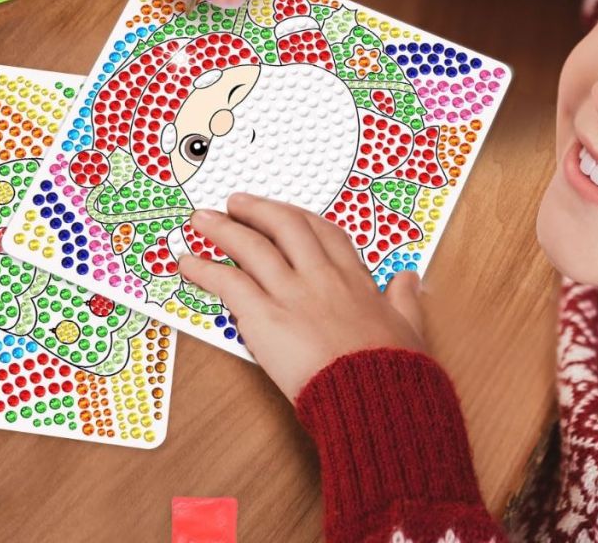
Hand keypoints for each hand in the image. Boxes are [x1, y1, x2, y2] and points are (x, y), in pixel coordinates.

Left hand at [177, 193, 425, 401]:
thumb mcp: (409, 327)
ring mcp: (291, 292)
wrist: (375, 395)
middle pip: (284, 226)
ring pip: (251, 246)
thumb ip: (405, 299)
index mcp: (355, 278)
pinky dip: (204, 269)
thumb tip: (410, 279)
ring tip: (201, 220)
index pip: (323, 232)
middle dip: (257, 209)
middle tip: (235, 203)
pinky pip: (228, 282)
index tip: (283, 211)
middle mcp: (320, 276)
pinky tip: (187, 263)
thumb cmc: (393, 369)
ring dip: (222, 229)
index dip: (299, 216)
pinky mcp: (265, 316)